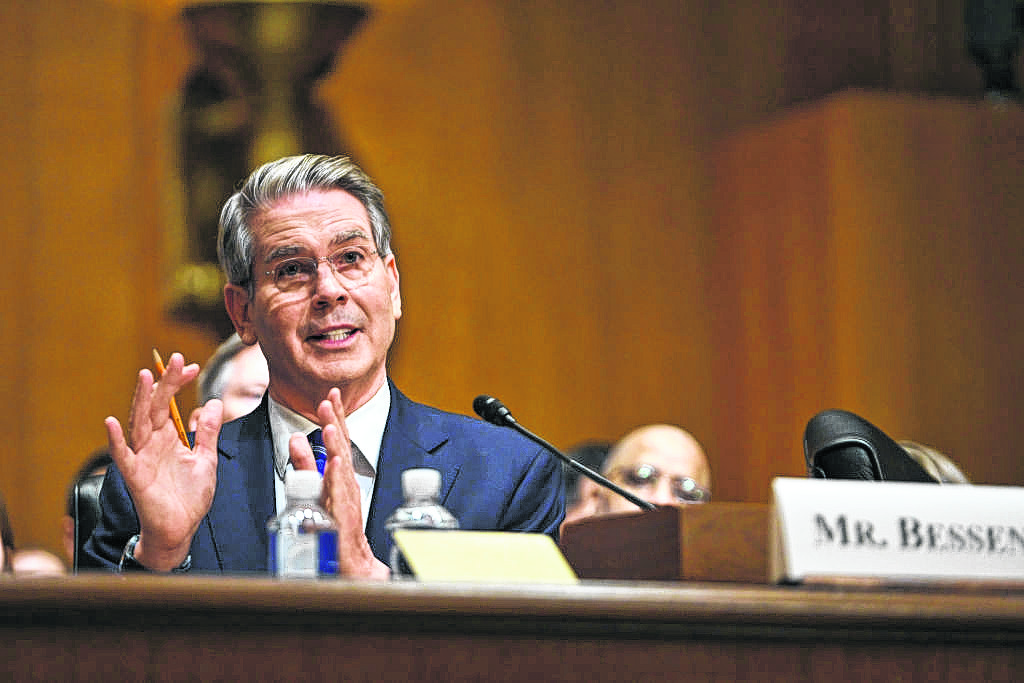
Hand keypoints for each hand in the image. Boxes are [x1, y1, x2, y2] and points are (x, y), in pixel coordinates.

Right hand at [104, 352, 222, 570]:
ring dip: (141, 400)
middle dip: (164, 383)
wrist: (180, 529)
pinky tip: (111, 422)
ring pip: (139, 423)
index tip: (189, 366)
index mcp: (169, 438)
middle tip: (174, 359)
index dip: (177, 384)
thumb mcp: (205, 459)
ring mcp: (142, 458)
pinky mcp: (135, 476)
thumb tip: (213, 403)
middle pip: (155, 407)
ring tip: (145, 377)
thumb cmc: (188, 497)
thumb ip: (207, 432)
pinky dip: (116, 440)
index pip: (170, 403)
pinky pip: (123, 456)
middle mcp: (153, 443)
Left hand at [289, 387, 388, 579]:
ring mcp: (347, 504)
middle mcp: (346, 487)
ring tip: (331, 424)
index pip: (338, 442)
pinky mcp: (343, 522)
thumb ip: (305, 467)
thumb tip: (296, 440)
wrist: (353, 571)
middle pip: (343, 450)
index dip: (335, 417)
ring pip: (341, 471)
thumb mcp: (315, 491)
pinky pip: (340, 498)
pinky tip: (335, 463)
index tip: (331, 395)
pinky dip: (338, 480)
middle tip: (329, 398)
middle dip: (337, 422)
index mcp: (340, 478)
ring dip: (337, 446)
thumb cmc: (335, 533)